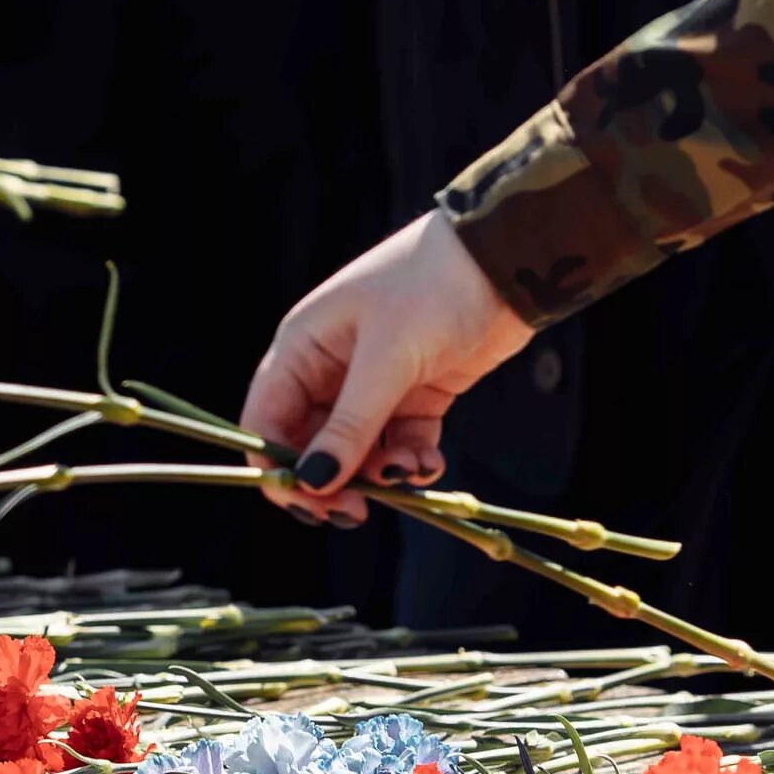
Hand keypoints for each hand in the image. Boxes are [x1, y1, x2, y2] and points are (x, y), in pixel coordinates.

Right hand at [239, 208, 535, 523]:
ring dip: (379, 473)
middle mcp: (329, 369)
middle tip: (356, 511)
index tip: (308, 502)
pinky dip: (411, 461)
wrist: (506, 262)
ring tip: (410, 471)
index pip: (266, 419)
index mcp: (302, 348)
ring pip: (357, 451)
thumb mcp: (387, 359)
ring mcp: (373, 385)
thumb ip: (350, 425)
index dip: (277, 466)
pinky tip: (430, 462)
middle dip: (332, 480)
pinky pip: (399, 445)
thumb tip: (312, 481)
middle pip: (310, 444)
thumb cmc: (432, 288)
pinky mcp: (414, 395)